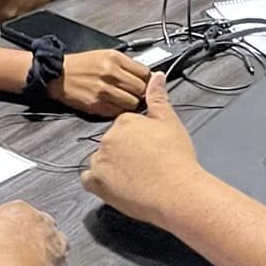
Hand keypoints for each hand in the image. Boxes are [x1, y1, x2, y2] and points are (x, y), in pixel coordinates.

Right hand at [0, 199, 67, 265]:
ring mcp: (55, 241)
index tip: (0, 245)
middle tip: (13, 260)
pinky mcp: (62, 264)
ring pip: (51, 247)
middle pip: (37, 229)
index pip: (15, 216)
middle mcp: (40, 220)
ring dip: (41, 258)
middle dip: (27, 242)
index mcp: (17, 209)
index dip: (7, 233)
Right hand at [56, 49, 150, 118]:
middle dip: (141, 93)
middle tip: (135, 93)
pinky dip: (119, 110)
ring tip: (124, 100)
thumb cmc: (81, 65)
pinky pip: (118, 112)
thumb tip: (146, 76)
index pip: (144, 72)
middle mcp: (110, 73)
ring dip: (131, 104)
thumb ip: (126, 64)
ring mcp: (103, 90)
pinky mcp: (96, 105)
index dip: (147, 80)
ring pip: (132, 103)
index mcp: (114, 58)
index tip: (145, 83)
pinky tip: (113, 104)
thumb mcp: (105, 55)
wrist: (57, 74)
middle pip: (141, 89)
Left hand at [82, 73, 202, 229]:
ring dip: (111, 166)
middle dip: (124, 152)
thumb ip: (158, 98)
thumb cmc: (176, 158)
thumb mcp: (170, 122)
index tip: (149, 148)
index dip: (138, 138)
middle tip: (144, 164)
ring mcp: (99, 161)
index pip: (124, 126)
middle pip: (111, 142)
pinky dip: (100, 182)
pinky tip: (117, 185)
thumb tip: (156, 76)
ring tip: (134, 177)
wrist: (176, 190)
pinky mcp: (96, 183)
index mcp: (124, 121)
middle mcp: (108, 138)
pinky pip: (89, 180)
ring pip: (100, 160)